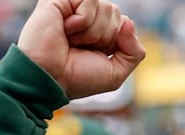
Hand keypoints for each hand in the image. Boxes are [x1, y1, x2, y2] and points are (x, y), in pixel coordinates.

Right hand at [17, 0, 144, 99]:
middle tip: (81, 48)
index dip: (115, 41)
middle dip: (104, 36)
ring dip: (92, 32)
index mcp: (99, 31)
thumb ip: (135, 52)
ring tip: (72, 40)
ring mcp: (73, 6)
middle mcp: (86, 16)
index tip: (97, 54)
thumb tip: (129, 22)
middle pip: (115, 13)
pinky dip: (83, 21)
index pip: (124, 23)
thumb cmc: (77, 78)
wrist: (50, 78)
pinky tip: (66, 30)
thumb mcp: (116, 73)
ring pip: (106, 7)